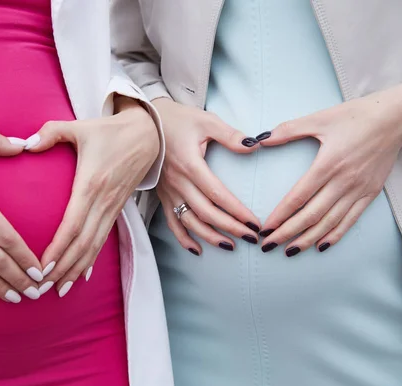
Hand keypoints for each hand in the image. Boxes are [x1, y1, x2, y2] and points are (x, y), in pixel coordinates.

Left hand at [25, 97, 158, 296]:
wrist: (148, 136)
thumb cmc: (110, 131)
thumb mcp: (80, 126)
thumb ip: (52, 132)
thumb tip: (25, 145)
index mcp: (91, 184)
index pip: (73, 225)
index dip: (59, 249)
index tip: (42, 267)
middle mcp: (103, 202)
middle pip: (83, 244)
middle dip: (63, 269)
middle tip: (42, 288)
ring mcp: (112, 208)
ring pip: (94, 247)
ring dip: (76, 270)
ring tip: (59, 291)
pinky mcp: (117, 210)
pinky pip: (103, 240)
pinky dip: (91, 260)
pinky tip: (82, 277)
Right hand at [152, 97, 261, 254]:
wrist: (146, 123)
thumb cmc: (178, 120)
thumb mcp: (206, 121)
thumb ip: (230, 135)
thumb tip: (254, 145)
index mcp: (191, 165)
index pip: (218, 194)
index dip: (237, 211)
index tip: (255, 223)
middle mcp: (178, 183)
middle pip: (206, 213)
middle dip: (230, 228)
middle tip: (251, 238)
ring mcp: (169, 192)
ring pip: (190, 222)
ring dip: (210, 237)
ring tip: (230, 246)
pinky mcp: (163, 195)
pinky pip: (172, 222)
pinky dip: (183, 238)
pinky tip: (197, 249)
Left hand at [259, 82, 401, 255]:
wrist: (396, 117)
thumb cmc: (355, 116)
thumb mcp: (319, 119)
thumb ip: (288, 130)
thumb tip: (260, 139)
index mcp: (328, 163)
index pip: (298, 197)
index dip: (280, 215)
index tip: (265, 228)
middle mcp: (344, 181)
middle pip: (311, 215)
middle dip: (288, 233)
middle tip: (269, 245)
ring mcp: (359, 189)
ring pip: (330, 222)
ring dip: (308, 238)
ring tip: (290, 250)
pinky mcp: (371, 193)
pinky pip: (351, 219)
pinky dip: (335, 234)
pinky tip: (321, 245)